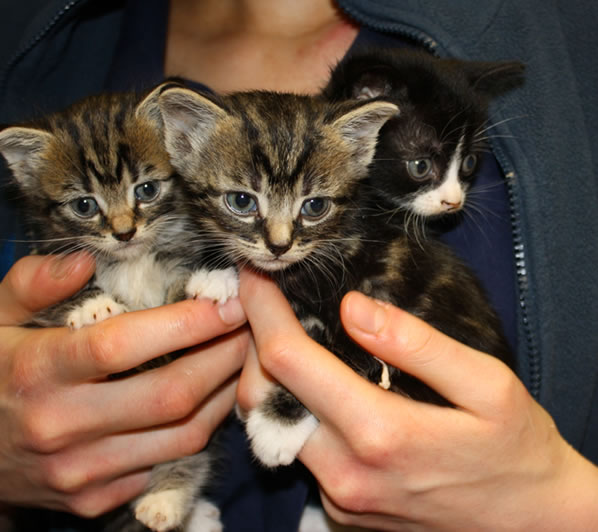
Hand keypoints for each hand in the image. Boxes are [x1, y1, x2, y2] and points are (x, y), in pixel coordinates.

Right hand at [0, 253, 247, 530]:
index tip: (227, 301)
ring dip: (225, 394)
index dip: (185, 323)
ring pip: (181, 436)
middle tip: (250, 326)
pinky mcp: (96, 499)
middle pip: (168, 395)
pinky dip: (198, 427)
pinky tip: (209, 398)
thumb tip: (85, 261)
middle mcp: (61, 426)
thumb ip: (31, 283)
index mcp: (36, 370)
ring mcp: (81, 471)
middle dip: (224, 356)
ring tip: (241, 357)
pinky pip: (167, 462)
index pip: (122, 345)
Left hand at [237, 269, 597, 530]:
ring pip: (269, 425)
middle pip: (262, 394)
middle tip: (267, 300)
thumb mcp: (487, 385)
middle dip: (254, 339)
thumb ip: (416, 344)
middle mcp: (345, 472)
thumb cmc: (514, 446)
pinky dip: (289, 409)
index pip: (288, 359)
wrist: (528, 522)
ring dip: (268, 374)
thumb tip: (352, 306)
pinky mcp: (340, 509)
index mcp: (378, 433)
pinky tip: (312, 383)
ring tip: (285, 332)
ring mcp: (339, 496)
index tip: (255, 274)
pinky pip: (294, 449)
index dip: (263, 309)